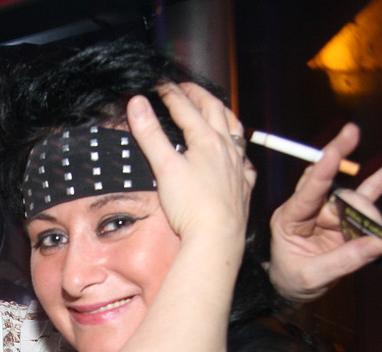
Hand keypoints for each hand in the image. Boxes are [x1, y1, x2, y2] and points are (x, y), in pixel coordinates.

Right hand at [126, 81, 254, 254]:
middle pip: (215, 111)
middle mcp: (227, 149)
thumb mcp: (164, 166)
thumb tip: (137, 104)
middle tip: (185, 88)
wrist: (217, 237)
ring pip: (235, 131)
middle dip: (199, 96)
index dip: (170, 93)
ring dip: (223, 115)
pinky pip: (245, 161)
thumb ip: (150, 134)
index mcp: (207, 140)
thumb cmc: (192, 206)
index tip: (159, 84)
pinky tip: (236, 154)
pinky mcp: (243, 187)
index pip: (186, 108)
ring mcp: (237, 167)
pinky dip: (238, 151)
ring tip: (215, 109)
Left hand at [268, 123, 381, 302]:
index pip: (308, 190)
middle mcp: (310, 207)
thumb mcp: (310, 277)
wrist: (292, 288)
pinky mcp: (347, 217)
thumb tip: (379, 244)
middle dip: (357, 201)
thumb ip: (343, 261)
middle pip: (336, 189)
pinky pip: (370, 195)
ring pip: (357, 192)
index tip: (334, 150)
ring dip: (381, 179)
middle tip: (369, 222)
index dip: (323, 170)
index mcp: (290, 218)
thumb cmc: (292, 280)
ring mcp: (330, 210)